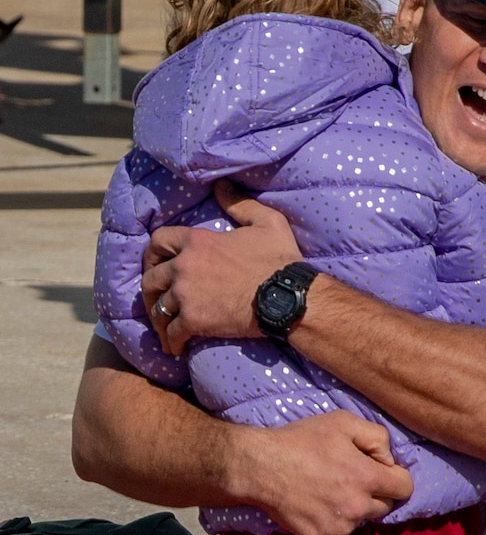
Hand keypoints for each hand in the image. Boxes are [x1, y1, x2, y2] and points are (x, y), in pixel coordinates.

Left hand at [142, 179, 299, 355]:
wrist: (287, 298)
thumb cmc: (280, 261)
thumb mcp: (266, 222)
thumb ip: (239, 203)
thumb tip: (221, 185)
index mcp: (197, 241)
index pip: (158, 242)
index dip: (152, 254)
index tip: (154, 264)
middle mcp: (184, 266)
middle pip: (150, 278)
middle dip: (149, 290)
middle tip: (154, 301)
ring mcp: (186, 295)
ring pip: (158, 308)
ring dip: (158, 319)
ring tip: (164, 329)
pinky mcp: (194, 321)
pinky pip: (172, 332)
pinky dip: (171, 342)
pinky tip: (175, 349)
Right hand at [234, 410, 412, 534]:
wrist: (260, 467)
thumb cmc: (302, 440)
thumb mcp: (344, 422)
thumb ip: (378, 438)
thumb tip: (390, 460)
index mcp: (367, 479)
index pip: (405, 488)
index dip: (395, 476)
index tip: (379, 470)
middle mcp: (357, 508)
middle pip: (385, 507)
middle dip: (374, 493)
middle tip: (349, 477)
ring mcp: (338, 528)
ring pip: (360, 520)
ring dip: (352, 508)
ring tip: (327, 488)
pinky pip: (337, 531)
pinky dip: (331, 520)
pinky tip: (314, 502)